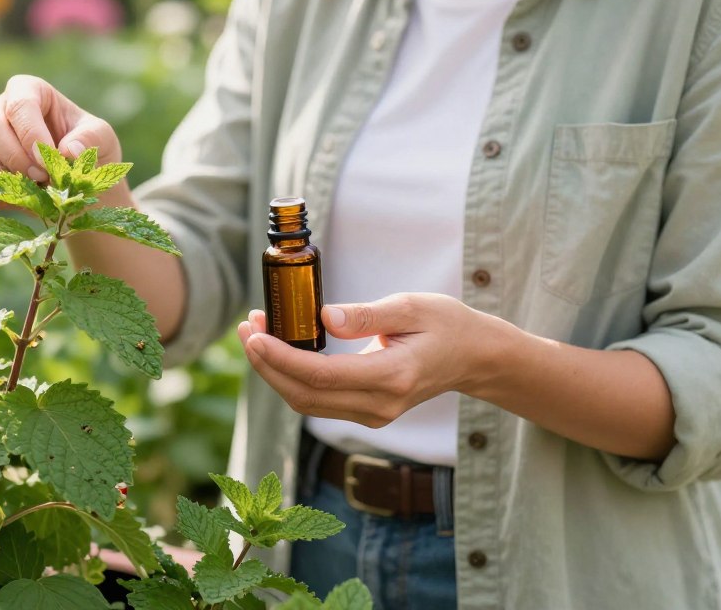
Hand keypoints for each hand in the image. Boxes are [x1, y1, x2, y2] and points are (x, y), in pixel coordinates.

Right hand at [0, 75, 122, 209]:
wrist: (77, 185)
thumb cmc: (89, 151)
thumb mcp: (103, 139)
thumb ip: (90, 138)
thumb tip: (68, 150)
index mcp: (29, 91)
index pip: (20, 104)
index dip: (31, 133)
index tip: (47, 160)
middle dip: (16, 158)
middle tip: (42, 178)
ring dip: (0, 176)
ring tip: (31, 189)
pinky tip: (18, 200)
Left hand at [236, 293, 516, 426]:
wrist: (474, 357)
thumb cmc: (445, 324)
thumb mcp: (411, 306)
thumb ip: (368, 315)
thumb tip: (325, 317)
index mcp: (392, 376)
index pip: (321, 376)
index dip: (281, 359)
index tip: (255, 335)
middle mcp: (380, 404)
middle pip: (305, 396)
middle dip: (267, 364)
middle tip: (246, 329)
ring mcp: (373, 414)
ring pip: (307, 403)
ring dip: (274, 372)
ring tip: (254, 334)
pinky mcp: (367, 412)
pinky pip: (319, 401)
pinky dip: (292, 378)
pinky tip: (279, 350)